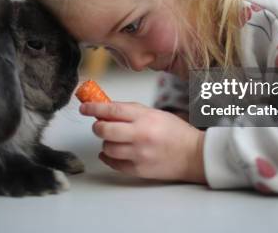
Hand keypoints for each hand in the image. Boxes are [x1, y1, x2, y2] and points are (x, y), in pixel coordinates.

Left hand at [79, 102, 206, 183]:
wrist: (193, 155)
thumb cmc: (175, 132)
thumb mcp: (154, 113)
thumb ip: (130, 111)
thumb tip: (105, 110)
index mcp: (145, 117)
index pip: (112, 110)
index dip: (94, 108)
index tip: (84, 108)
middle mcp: (140, 135)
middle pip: (104, 130)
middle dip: (98, 127)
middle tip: (100, 126)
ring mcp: (139, 154)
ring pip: (107, 147)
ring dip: (106, 142)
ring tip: (115, 140)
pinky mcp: (138, 169)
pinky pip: (114, 163)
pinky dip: (109, 157)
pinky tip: (113, 152)